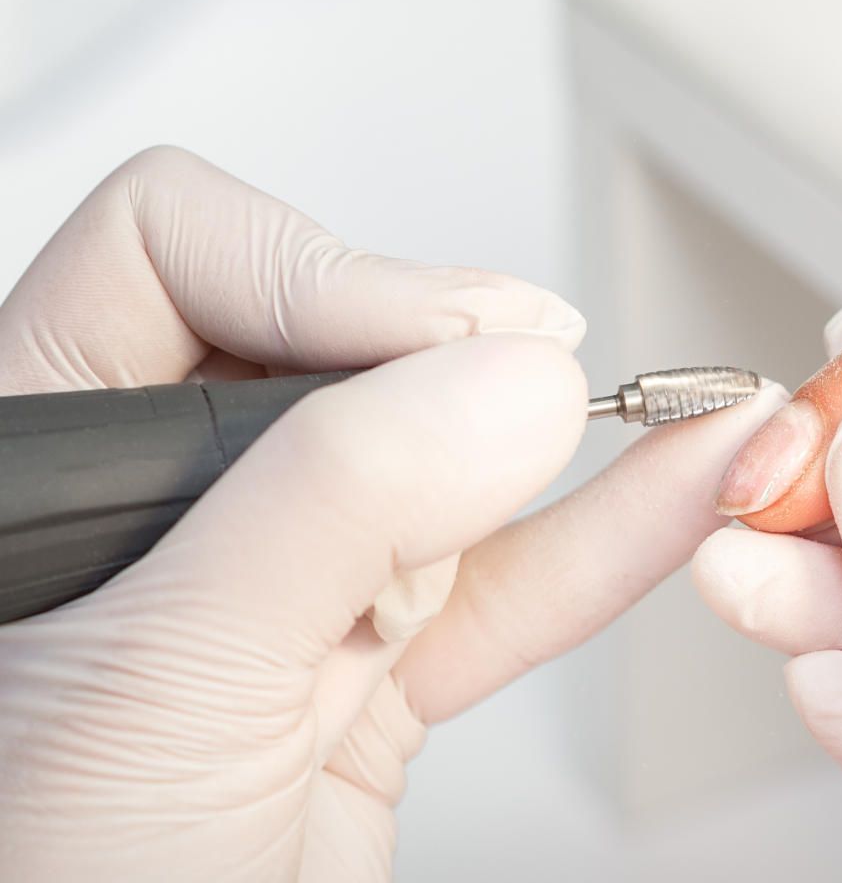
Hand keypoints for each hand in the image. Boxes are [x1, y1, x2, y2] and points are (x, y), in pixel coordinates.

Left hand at [0, 148, 785, 879]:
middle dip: (460, 361)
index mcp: (39, 467)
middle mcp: (153, 511)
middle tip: (544, 387)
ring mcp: (265, 595)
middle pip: (334, 344)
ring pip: (439, 465)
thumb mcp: (169, 680)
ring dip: (572, 445)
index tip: (445, 349)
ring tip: (680, 407)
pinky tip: (677, 495)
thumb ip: (336, 504)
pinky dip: (599, 545)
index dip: (323, 273)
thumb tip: (505, 379)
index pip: (174, 257)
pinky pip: (499, 588)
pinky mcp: (360, 682)